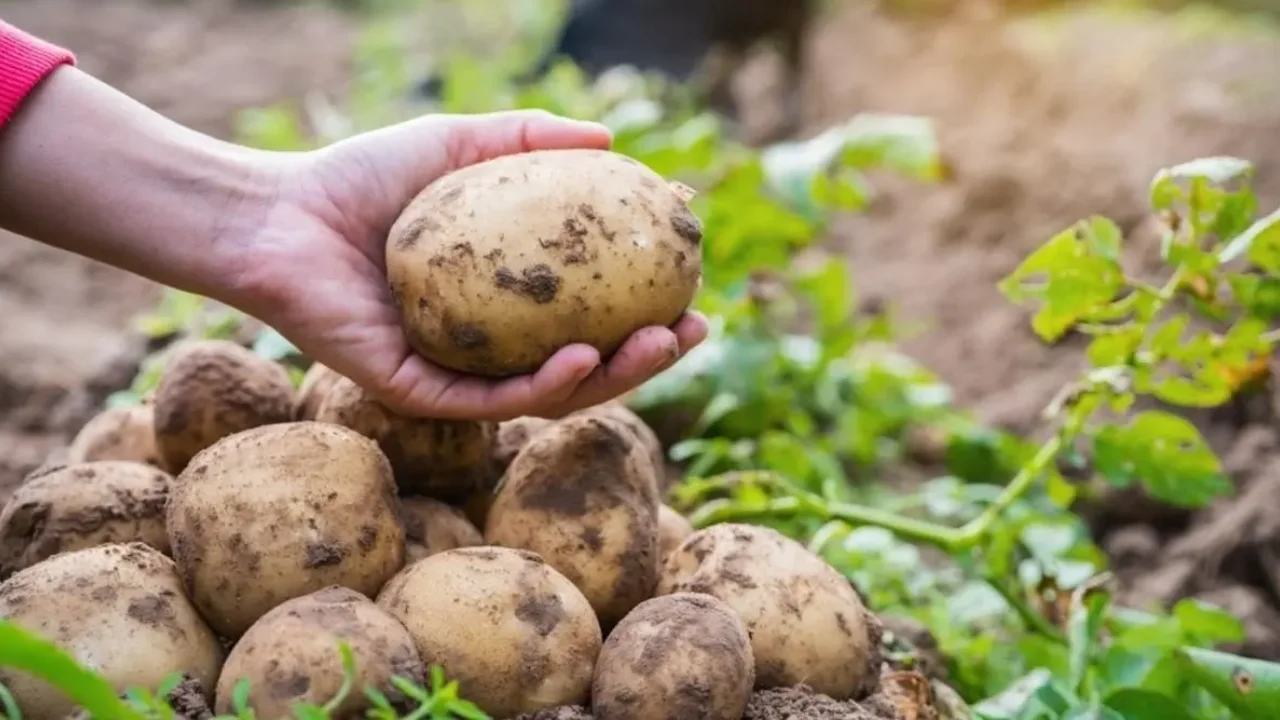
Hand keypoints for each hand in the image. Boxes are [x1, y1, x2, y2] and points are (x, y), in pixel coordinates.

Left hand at [229, 110, 708, 420]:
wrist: (277, 215)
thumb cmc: (360, 177)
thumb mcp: (460, 144)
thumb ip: (531, 140)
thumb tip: (613, 139)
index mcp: (500, 302)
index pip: (588, 311)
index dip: (645, 300)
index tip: (692, 274)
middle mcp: (484, 346)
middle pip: (584, 364)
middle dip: (648, 355)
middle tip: (695, 328)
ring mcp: (453, 376)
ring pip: (548, 393)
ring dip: (614, 376)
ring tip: (660, 344)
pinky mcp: (416, 395)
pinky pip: (492, 400)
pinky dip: (546, 383)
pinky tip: (587, 356)